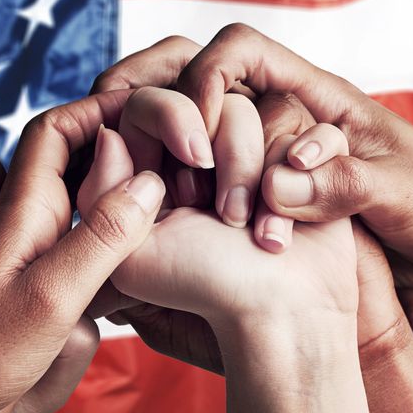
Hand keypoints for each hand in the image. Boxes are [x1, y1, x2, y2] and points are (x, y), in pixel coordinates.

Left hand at [0, 92, 164, 412]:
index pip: (57, 129)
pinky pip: (85, 252)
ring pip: (84, 206)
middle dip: (125, 150)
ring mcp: (31, 258)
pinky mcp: (39, 292)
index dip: (101, 107)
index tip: (155, 106)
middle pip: (76, 161)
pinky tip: (140, 265)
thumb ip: (101, 238)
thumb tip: (149, 180)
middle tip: (180, 159)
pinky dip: (114, 244)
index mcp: (20, 212)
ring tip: (173, 204)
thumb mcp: (49, 299)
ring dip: (123, 197)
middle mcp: (24, 225)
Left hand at [78, 102, 357, 357]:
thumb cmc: (205, 296)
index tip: (195, 155)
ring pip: (256, 106)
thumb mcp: (129, 257)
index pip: (142, 99)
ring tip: (254, 228)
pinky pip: (310, 125)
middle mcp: (197, 154)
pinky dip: (310, 160)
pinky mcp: (301, 163)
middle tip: (224, 205)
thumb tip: (111, 135)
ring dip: (257, 165)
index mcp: (145, 169)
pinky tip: (295, 205)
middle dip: (224, 146)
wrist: (284, 320)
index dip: (167, 112)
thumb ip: (102, 199)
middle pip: (207, 92)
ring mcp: (252, 154)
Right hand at [94, 27, 412, 283]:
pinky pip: (210, 197)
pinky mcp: (267, 217)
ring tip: (144, 200)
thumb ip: (344, 185)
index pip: (239, 52)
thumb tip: (273, 189)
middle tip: (113, 135)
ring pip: (194, 145)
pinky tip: (159, 232)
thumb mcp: (407, 196)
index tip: (198, 136)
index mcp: (320, 101)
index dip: (205, 78)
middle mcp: (286, 128)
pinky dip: (181, 206)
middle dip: (154, 103)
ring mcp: (272, 172)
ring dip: (165, 165)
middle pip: (199, 86)